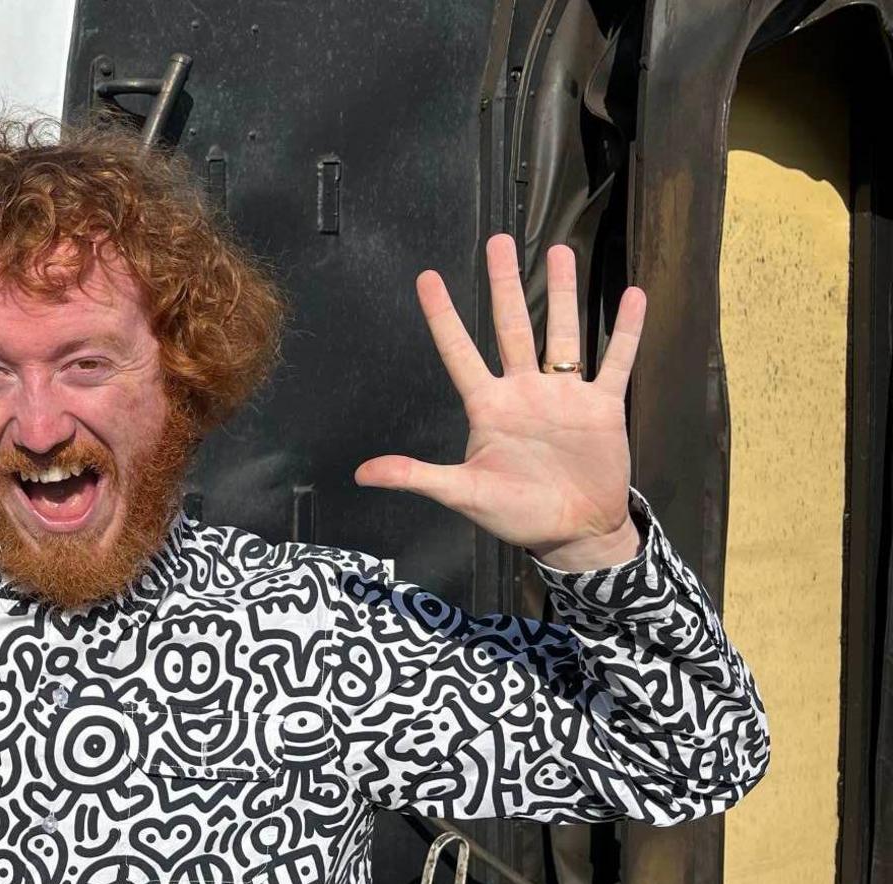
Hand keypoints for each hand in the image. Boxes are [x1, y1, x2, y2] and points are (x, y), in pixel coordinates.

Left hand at [355, 234, 646, 570]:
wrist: (574, 532)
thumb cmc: (515, 514)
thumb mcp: (463, 493)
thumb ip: (417, 476)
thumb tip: (361, 474)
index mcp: (488, 406)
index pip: (459, 351)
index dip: (443, 316)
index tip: (427, 278)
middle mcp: (524, 391)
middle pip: (512, 326)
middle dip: (505, 284)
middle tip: (499, 240)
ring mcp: (564, 395)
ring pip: (563, 333)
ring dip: (563, 294)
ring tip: (561, 251)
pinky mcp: (602, 406)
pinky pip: (616, 360)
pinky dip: (626, 331)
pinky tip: (633, 296)